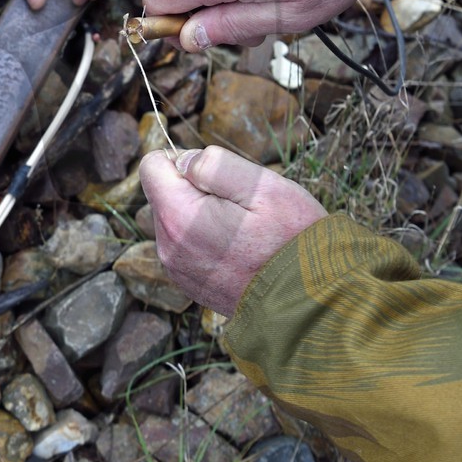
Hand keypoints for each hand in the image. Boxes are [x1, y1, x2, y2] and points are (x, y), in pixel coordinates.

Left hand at [141, 146, 327, 314]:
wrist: (310, 302)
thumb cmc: (291, 239)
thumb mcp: (262, 185)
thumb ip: (213, 164)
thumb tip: (183, 161)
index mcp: (177, 217)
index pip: (151, 166)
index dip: (185, 159)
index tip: (218, 178)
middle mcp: (168, 246)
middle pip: (165, 193)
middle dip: (196, 189)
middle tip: (241, 207)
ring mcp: (177, 268)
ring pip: (178, 219)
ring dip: (203, 215)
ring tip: (245, 230)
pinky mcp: (190, 282)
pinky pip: (188, 245)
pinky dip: (209, 239)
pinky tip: (241, 250)